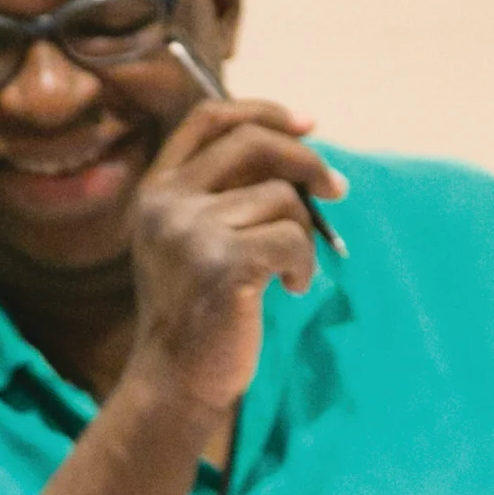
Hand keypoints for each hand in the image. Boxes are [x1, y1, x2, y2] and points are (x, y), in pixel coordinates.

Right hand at [122, 96, 346, 417]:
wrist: (174, 382)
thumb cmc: (197, 316)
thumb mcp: (193, 242)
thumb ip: (224, 195)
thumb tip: (300, 149)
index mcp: (156, 190)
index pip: (209, 118)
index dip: (264, 111)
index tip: (309, 124)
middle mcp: (166, 202)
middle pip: (253, 142)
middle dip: (307, 161)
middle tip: (337, 190)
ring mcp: (190, 230)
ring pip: (281, 197)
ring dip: (305, 235)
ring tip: (292, 273)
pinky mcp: (222, 262)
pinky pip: (293, 239)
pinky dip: (305, 265)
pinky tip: (291, 290)